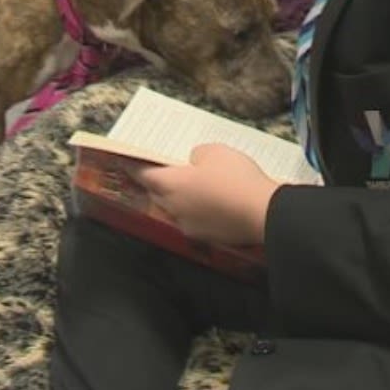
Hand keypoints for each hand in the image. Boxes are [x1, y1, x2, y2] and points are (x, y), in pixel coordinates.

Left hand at [130, 143, 281, 246]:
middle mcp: (174, 208)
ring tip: (191, 188)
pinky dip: (197, 212)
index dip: (134, 167)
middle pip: (157, 195)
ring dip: (178, 200)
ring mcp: (190, 226)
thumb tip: (194, 163)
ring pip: (175, 210)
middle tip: (163, 173)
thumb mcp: (216, 151)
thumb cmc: (235, 178)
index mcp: (170, 185)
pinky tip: (212, 204)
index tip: (125, 162)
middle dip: (157, 184)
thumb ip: (197, 155)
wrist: (264, 214)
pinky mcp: (207, 238)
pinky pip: (194, 221)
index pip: (144, 175)